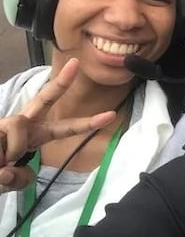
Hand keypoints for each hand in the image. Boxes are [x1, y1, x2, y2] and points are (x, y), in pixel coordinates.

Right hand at [0, 59, 115, 192]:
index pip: (65, 128)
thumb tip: (10, 170)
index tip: (111, 114)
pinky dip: (3, 153)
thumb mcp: (10, 183)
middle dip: (61, 82)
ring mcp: (8, 122)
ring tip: (2, 161)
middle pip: (45, 99)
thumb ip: (18, 180)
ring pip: (21, 127)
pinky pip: (9, 134)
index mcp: (36, 136)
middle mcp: (24, 125)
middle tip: (76, 63)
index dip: (88, 122)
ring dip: (13, 150)